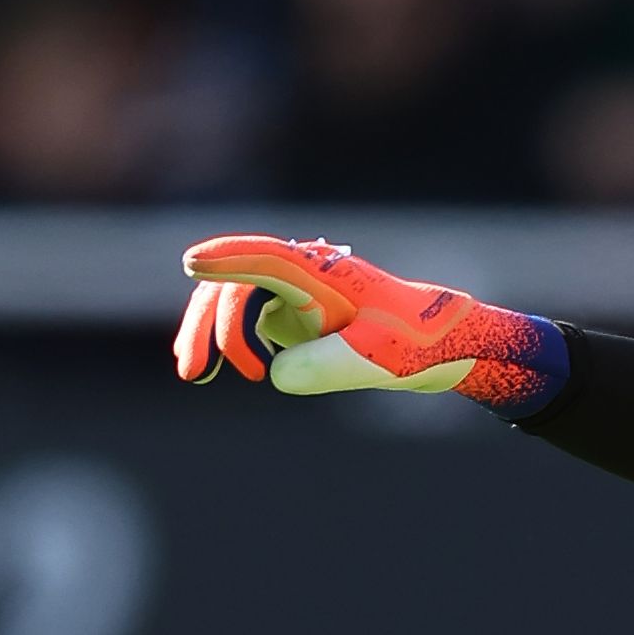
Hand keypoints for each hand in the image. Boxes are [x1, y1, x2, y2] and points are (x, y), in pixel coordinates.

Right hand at [172, 234, 567, 416]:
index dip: (228, 259)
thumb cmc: (414, 345)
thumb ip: (327, 367)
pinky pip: (250, 320)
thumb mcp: (376, 360)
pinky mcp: (295, 313)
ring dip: (214, 334)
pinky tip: (246, 371)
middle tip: (192, 369)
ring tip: (198, 374)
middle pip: (235, 284)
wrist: (441, 347)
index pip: (266, 258)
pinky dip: (236, 343)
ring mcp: (295, 291)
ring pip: (235, 301)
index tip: (192, 263)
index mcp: (323, 275)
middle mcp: (303, 275)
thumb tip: (276, 376)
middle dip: (208, 323)